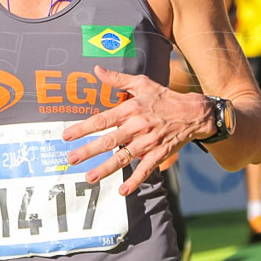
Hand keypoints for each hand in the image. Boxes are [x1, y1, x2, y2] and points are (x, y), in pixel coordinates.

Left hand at [61, 66, 213, 195]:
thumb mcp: (142, 83)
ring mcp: (149, 141)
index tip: (67, 135)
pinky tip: (123, 190)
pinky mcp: (160, 153)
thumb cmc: (164, 98)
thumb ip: (117, 79)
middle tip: (71, 159)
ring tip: (90, 177)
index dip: (83, 128)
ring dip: (106, 169)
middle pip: (109, 140)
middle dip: (89, 151)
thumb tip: (96, 69)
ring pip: (124, 157)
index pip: (102, 119)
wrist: (193, 113)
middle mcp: (138, 126)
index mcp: (131, 109)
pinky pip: (145, 169)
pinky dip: (135, 180)